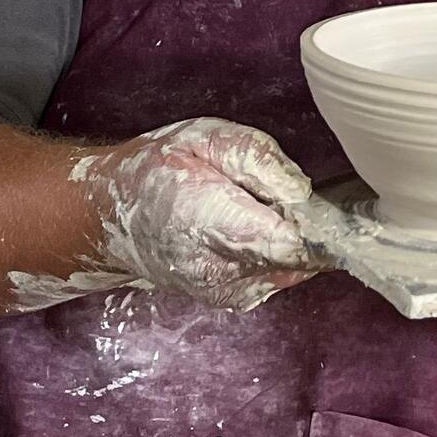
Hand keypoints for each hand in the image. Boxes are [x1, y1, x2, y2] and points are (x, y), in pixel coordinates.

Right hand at [84, 118, 324, 311]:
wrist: (113, 216)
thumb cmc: (159, 169)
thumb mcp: (205, 137)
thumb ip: (257, 159)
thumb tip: (301, 193)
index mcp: (207, 221)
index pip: (286, 243)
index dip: (317, 225)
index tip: (324, 207)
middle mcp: (218, 269)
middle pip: (297, 258)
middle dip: (304, 226)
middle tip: (277, 198)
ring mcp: (226, 291)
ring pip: (293, 268)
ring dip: (290, 240)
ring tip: (255, 211)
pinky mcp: (232, 299)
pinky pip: (279, 275)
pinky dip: (276, 253)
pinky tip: (251, 231)